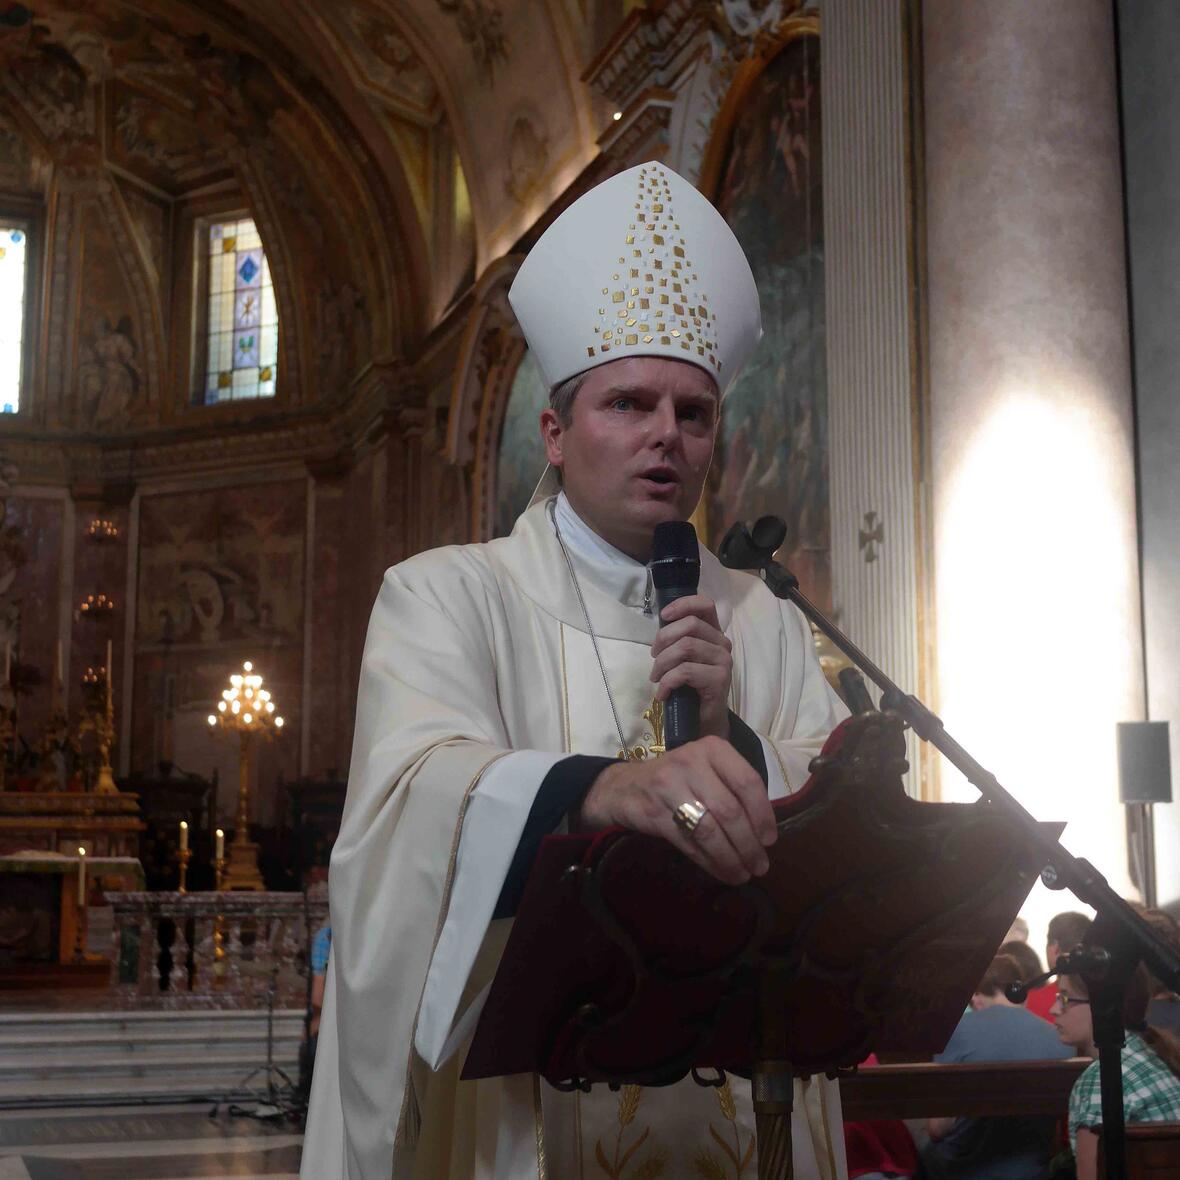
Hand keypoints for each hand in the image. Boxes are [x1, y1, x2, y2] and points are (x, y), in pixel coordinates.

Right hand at [578, 736, 775, 884]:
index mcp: (712, 748)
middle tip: (760, 865)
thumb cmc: (678, 778)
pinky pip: (689, 843)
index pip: (747, 782)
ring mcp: (669, 787)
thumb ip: (733, 787)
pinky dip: (710, 862)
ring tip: (744, 874)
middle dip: (749, 844)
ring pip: (710, 830)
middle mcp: (691, 762)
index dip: (763, 815)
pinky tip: (721, 872)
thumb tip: (765, 829)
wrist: (625, 786)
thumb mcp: (707, 768)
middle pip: (730, 811)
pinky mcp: (655, 813)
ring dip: (731, 858)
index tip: (770, 840)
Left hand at [650, 594, 732, 738]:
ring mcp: (723, 662)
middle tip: (653, 657)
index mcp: (714, 634)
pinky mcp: (719, 679)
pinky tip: (663, 693)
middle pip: (690, 625)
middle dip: (664, 638)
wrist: (704, 721)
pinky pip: (685, 671)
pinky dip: (667, 681)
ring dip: (662, 662)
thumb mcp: (682, 658)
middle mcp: (722, 644)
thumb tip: (660, 626)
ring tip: (656, 677)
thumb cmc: (690, 688)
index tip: (664, 615)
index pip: (705, 605)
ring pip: (685, 647)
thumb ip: (677, 639)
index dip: (683, 604)